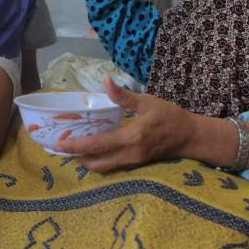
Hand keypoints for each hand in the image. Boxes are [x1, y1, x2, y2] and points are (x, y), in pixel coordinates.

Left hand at [55, 76, 192, 171]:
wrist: (190, 136)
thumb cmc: (169, 116)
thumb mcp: (147, 102)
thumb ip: (124, 95)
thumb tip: (105, 80)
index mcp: (130, 138)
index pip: (96, 145)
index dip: (75, 145)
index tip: (58, 143)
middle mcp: (128, 154)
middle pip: (95, 163)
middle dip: (76, 157)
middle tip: (60, 147)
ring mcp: (132, 162)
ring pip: (102, 167)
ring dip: (86, 160)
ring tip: (73, 149)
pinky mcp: (135, 164)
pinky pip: (111, 166)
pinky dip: (98, 161)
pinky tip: (92, 151)